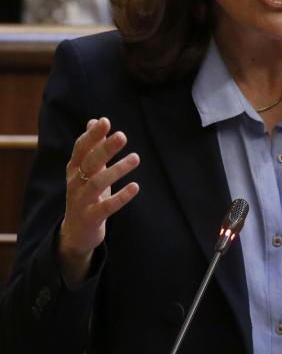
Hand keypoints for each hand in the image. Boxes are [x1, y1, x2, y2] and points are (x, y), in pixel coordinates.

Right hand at [59, 117, 139, 286]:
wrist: (75, 232)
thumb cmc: (85, 195)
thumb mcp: (87, 171)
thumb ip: (91, 147)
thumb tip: (95, 120)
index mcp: (74, 169)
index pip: (80, 148)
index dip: (92, 135)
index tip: (105, 121)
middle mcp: (75, 183)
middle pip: (89, 162)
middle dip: (104, 148)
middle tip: (122, 135)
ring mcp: (81, 201)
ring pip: (97, 183)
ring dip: (117, 169)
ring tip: (136, 157)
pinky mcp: (91, 218)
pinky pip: (106, 207)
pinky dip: (121, 197)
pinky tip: (135, 186)